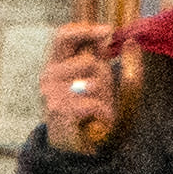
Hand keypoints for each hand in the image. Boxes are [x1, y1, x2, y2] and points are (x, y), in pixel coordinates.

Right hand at [40, 23, 128, 153]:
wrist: (73, 144)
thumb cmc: (87, 105)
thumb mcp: (98, 77)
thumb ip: (103, 56)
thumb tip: (124, 38)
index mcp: (56, 62)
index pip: (63, 35)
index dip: (85, 30)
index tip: (108, 31)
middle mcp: (48, 75)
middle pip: (88, 61)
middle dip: (103, 74)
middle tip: (100, 90)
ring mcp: (50, 93)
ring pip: (93, 83)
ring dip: (104, 96)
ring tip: (97, 107)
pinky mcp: (58, 111)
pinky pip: (94, 104)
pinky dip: (103, 113)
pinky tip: (98, 119)